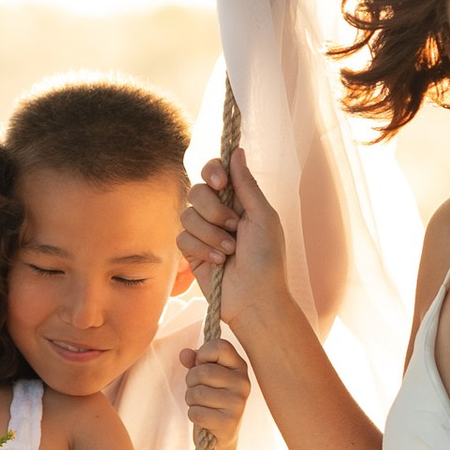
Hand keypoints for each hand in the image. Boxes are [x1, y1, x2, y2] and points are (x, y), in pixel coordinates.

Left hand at [180, 328, 250, 449]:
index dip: (202, 354)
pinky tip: (204, 418)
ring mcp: (238, 404)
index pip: (220, 346)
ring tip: (201, 404)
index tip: (201, 365)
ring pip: (197, 393)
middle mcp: (243, 383)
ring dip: (191, 400)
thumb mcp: (203, 376)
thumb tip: (184, 354)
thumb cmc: (211, 399)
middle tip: (197, 389)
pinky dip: (193, 415)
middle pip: (203, 371)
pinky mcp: (229, 423)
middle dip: (191, 381)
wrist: (221, 435)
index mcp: (239, 366)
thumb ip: (194, 361)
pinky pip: (197, 413)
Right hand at [181, 150, 290, 344]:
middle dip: (214, 209)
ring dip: (211, 233)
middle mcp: (218, 213)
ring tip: (230, 251)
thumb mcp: (263, 216)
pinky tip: (219, 262)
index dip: (213, 172)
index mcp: (238, 200)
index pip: (215, 172)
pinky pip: (182, 238)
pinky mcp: (191, 252)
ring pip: (187, 215)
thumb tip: (237, 151)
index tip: (222, 184)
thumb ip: (247, 184)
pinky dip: (202, 249)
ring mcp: (203, 232)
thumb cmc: (267, 258)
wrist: (255, 297)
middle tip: (234, 225)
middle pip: (196, 190)